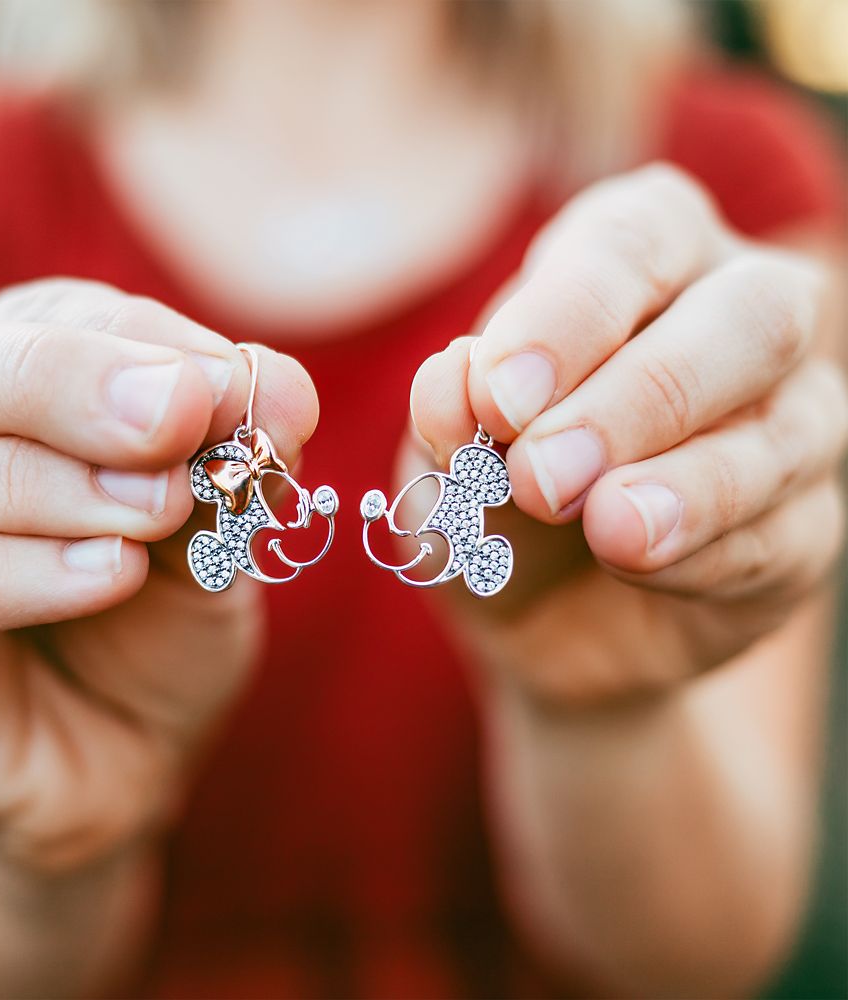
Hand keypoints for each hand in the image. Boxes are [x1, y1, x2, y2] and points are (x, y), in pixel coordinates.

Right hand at [0, 278, 317, 870]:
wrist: (124, 755)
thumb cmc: (161, 625)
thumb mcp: (215, 536)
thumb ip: (230, 463)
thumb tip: (282, 387)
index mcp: (6, 395)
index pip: (49, 321)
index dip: (142, 343)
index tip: (233, 384)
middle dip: (73, 382)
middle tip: (180, 414)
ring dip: (49, 481)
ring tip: (160, 509)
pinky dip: (18, 572)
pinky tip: (113, 574)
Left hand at [410, 163, 845, 705]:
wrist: (530, 612)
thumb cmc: (490, 495)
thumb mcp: (444, 457)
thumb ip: (448, 419)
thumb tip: (453, 381)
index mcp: (637, 262)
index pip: (633, 240)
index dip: (568, 315)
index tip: (497, 398)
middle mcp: (734, 319)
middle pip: (751, 313)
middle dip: (640, 394)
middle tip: (540, 474)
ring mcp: (790, 422)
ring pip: (788, 425)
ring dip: (688, 482)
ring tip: (605, 528)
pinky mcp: (802, 528)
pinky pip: (782, 534)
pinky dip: (702, 554)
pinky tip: (634, 565)